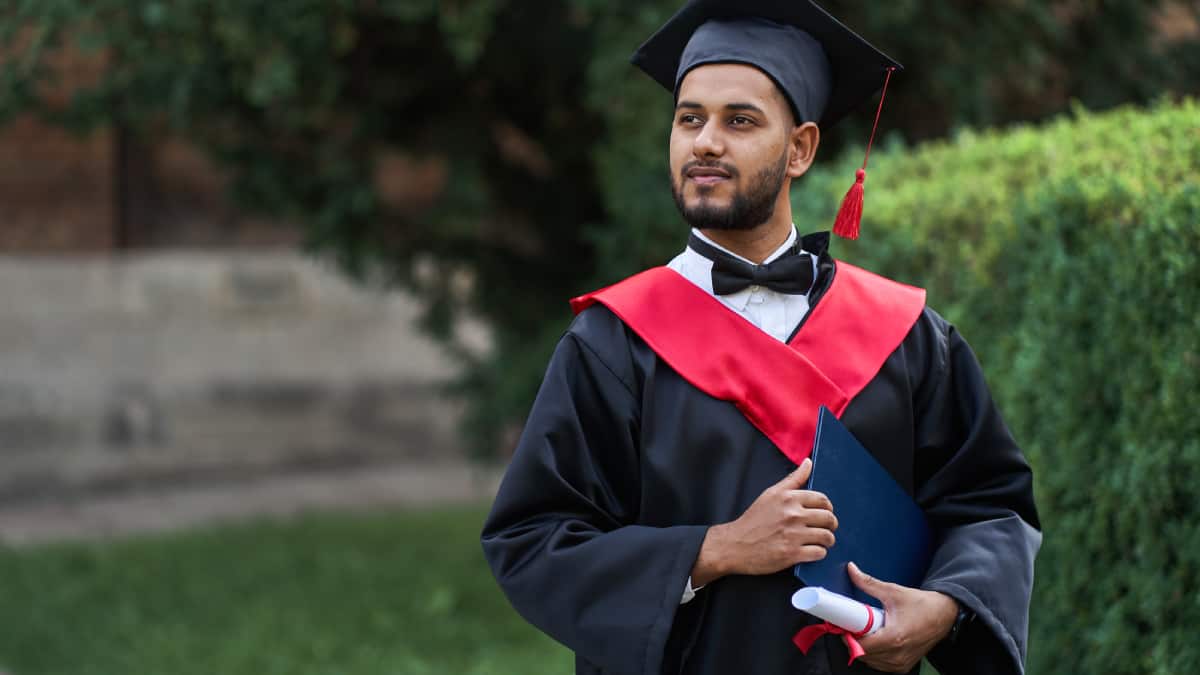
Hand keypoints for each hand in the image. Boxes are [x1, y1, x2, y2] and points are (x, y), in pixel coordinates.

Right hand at [691, 459, 836, 585]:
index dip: (827, 508)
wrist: (735, 545)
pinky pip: (819, 553)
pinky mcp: (792, 554)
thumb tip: (808, 462)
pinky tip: (811, 551)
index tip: (824, 513)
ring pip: (827, 536)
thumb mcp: (771, 494)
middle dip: (831, 524)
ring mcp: (793, 535)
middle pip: (828, 518)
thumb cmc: (753, 520)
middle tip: (825, 528)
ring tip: (821, 541)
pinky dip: (819, 553)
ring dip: (827, 540)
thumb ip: (793, 479)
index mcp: (788, 498)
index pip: (823, 500)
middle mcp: (792, 515)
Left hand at [848, 562, 957, 672]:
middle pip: (864, 655)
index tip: (844, 626)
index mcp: (894, 637)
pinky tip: (877, 641)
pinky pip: (881, 665)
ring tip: (868, 632)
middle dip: (855, 641)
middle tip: (855, 627)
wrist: (944, 614)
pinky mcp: (904, 666)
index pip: (861, 646)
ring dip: (864, 649)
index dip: (848, 637)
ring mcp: (901, 663)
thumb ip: (868, 583)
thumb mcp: (893, 591)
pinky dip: (875, 655)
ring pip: (871, 662)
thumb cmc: (922, 605)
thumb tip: (852, 571)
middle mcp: (898, 654)